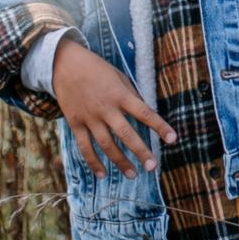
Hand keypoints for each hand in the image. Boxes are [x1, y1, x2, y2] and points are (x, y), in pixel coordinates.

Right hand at [51, 36, 175, 175]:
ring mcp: (90, 117)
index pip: (145, 113)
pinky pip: (85, 147)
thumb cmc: (97, 69)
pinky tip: (102, 174)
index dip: (160, 126)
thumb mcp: (119, 77)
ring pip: (106, 145)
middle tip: (152, 166)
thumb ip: (131, 96)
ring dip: (120, 161)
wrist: (65, 64)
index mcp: (120, 94)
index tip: (173, 139)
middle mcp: (106, 108)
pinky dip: (93, 162)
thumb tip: (144, 114)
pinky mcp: (75, 123)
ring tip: (132, 174)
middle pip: (126, 134)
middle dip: (140, 151)